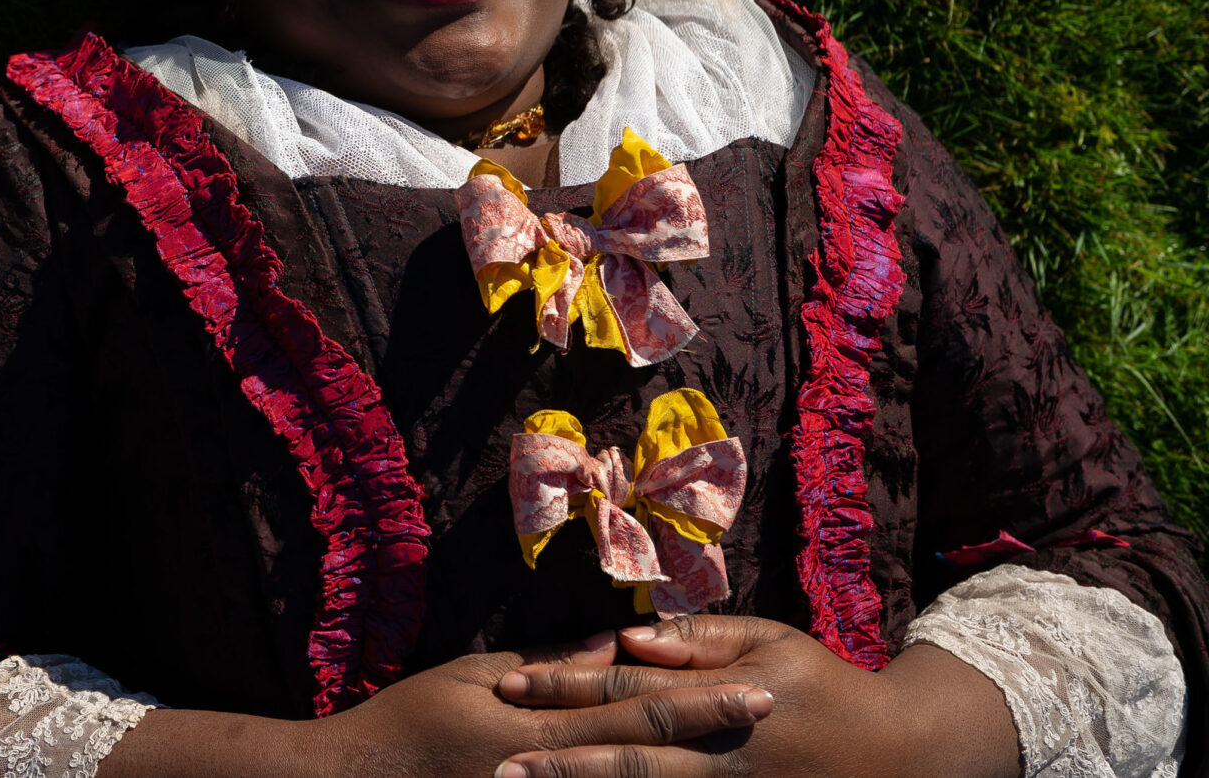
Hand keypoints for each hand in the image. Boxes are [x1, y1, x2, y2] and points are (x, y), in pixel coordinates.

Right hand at [101, 633, 772, 777]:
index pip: (638, 707)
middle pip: (654, 750)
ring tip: (754, 759)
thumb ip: (544, 667)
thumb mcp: (472, 677)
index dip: (702, 697)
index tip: (757, 685)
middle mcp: (553, 768)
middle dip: (717, 732)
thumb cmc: (412, 719)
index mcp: (541, 724)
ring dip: (696, 771)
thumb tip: (609, 647)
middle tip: (776, 715)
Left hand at [493, 615, 1017, 777]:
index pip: (629, 688)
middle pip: (629, 758)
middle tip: (497, 766)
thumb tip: (623, 636)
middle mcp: (725, 754)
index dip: (567, 687)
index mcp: (723, 696)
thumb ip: (695, 641)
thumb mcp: (768, 641)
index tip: (510, 686)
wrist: (903, 755)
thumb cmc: (823, 685)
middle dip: (560, 765)